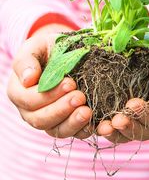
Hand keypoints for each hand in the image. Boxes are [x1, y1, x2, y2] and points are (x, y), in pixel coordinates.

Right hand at [7, 25, 92, 139]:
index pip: (29, 101)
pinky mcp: (68, 124)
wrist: (66, 52)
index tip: (70, 83)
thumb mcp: (36, 47)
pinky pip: (75, 133)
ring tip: (88, 112)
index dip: (49, 95)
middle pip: (41, 120)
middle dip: (62, 109)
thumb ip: (27, 60)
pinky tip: (98, 124)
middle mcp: (31, 111)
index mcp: (19, 93)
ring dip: (73, 123)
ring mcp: (50, 120)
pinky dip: (86, 130)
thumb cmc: (48, 49)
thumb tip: (28, 79)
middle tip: (80, 97)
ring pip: (57, 130)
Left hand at [96, 57, 148, 142]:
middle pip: (147, 131)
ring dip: (117, 133)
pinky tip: (98, 128)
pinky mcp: (130, 124)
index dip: (148, 113)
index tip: (132, 104)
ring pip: (132, 136)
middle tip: (116, 120)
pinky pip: (120, 134)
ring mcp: (144, 125)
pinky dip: (109, 133)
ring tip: (104, 128)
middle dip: (131, 126)